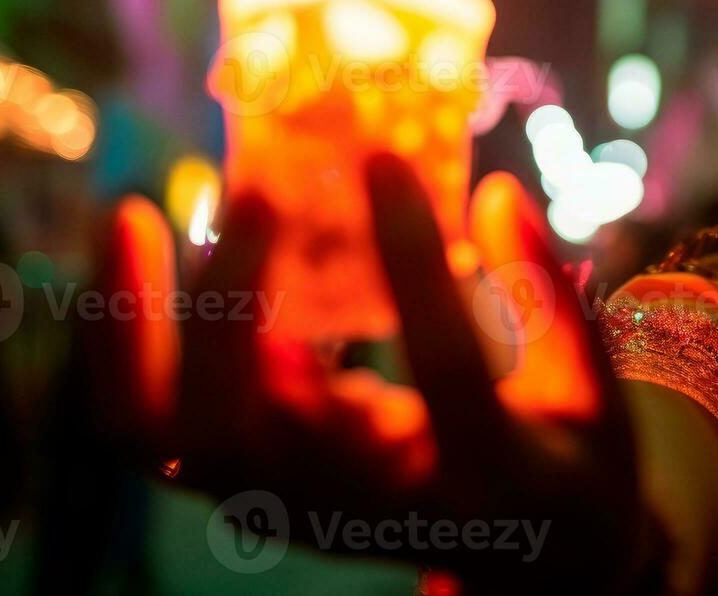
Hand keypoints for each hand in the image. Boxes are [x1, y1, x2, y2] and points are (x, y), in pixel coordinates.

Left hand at [85, 155, 650, 591]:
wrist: (530, 572)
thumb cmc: (570, 468)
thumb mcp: (594, 397)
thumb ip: (550, 304)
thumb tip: (495, 191)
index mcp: (483, 477)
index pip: (443, 370)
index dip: (413, 260)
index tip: (383, 161)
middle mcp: (368, 506)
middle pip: (246, 431)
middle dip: (228, 302)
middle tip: (252, 192)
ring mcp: (294, 508)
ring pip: (167, 438)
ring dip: (135, 325)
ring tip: (133, 212)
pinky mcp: (250, 494)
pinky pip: (148, 430)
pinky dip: (123, 344)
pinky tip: (140, 249)